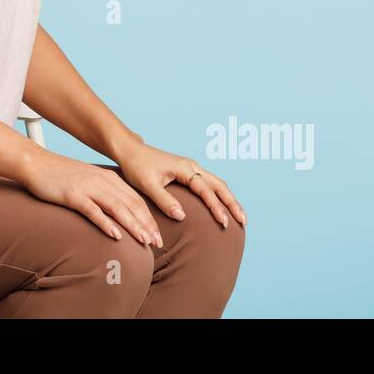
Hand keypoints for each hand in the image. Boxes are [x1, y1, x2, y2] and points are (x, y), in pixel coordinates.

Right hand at [17, 149, 164, 245]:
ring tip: (144, 240)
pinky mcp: (73, 195)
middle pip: (131, 204)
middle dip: (146, 225)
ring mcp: (88, 187)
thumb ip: (103, 193)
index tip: (157, 235)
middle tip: (157, 243)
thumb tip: (117, 212)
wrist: (36, 163)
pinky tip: (115, 235)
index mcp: (108, 178)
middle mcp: (102, 181)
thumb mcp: (88, 181)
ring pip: (117, 208)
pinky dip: (106, 223)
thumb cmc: (60, 175)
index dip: (149, 218)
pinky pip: (93, 210)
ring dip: (133, 225)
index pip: (136, 200)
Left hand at [114, 140, 246, 229]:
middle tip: (243, 221)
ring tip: (239, 217)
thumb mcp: (147, 184)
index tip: (223, 222)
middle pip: (219, 185)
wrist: (130, 151)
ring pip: (217, 183)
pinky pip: (209, 184)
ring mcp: (191, 168)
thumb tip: (181, 216)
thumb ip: (163, 200)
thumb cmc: (136, 166)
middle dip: (232, 203)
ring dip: (229, 199)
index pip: (205, 189)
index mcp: (184, 168)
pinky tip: (222, 207)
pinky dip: (219, 195)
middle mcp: (192, 166)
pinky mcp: (188, 172)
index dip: (216, 206)